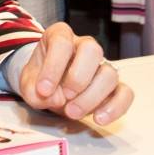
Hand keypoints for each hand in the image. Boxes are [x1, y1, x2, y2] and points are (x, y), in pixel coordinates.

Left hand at [18, 22, 133, 125]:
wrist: (48, 90)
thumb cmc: (39, 81)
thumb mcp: (28, 85)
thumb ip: (35, 91)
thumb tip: (57, 99)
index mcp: (60, 36)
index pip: (62, 42)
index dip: (53, 66)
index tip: (43, 89)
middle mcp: (84, 46)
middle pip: (92, 50)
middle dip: (78, 78)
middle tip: (64, 97)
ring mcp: (102, 65)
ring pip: (110, 74)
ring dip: (91, 97)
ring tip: (71, 112)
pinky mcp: (114, 86)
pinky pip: (126, 93)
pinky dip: (115, 108)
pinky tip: (98, 118)